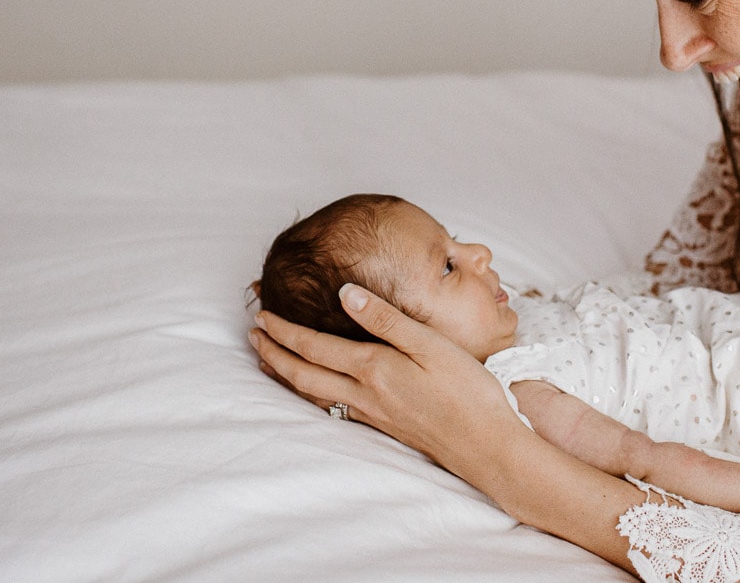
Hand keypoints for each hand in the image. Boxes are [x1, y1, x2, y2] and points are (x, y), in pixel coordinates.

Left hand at [249, 283, 521, 470]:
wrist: (486, 446)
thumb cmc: (467, 391)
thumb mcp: (430, 344)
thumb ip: (386, 319)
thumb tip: (346, 293)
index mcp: (373, 368)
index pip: (314, 347)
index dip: (284, 332)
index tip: (261, 317)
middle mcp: (365, 394)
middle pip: (304, 374)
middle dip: (275, 354)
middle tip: (253, 336)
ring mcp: (373, 414)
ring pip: (315, 394)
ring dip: (288, 375)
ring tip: (271, 361)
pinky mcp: (385, 425)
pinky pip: (334, 406)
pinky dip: (313, 393)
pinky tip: (318, 390)